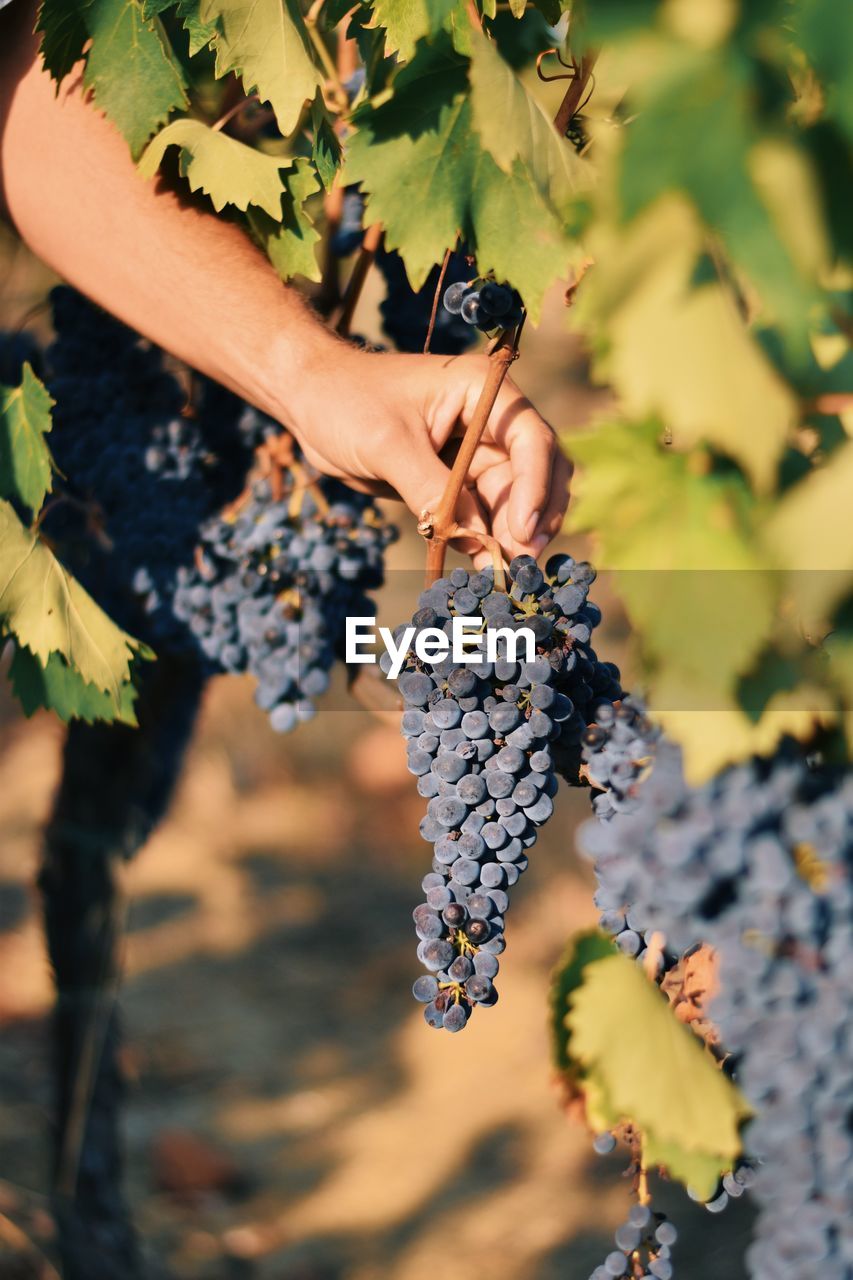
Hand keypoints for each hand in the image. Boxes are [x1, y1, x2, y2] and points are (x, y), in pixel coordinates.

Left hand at [286, 343, 571, 563]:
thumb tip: (474, 538)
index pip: (530, 439)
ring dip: (513, 536)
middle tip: (520, 564)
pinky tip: (484, 569)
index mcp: (481, 391)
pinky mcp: (459, 482)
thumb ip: (430, 488)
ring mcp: (477, 453)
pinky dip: (487, 541)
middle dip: (531, 518)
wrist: (309, 402)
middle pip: (536, 472)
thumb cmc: (345, 402)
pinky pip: (484, 515)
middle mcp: (490, 420)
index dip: (535, 487)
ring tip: (504, 574)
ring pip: (515, 500)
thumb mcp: (385, 443)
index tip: (524, 532)